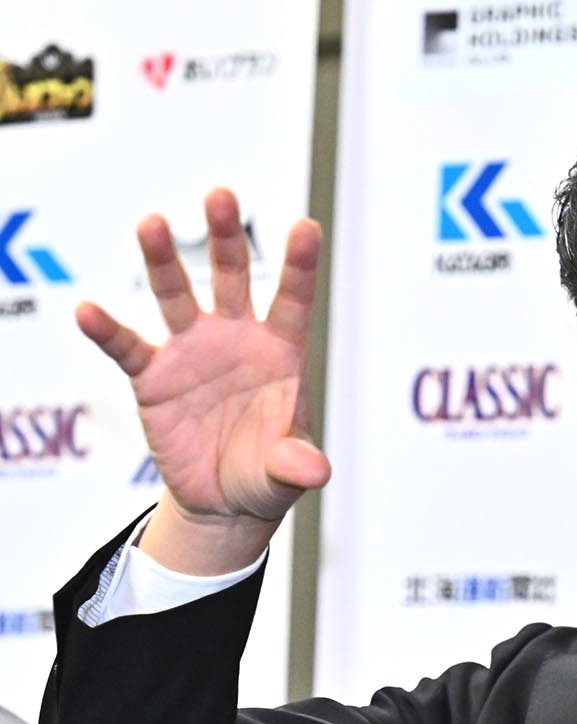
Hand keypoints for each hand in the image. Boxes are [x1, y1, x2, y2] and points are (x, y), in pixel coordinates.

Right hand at [77, 188, 329, 572]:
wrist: (224, 498)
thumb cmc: (265, 473)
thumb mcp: (286, 474)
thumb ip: (297, 464)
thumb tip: (313, 470)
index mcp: (281, 352)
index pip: (293, 301)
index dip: (300, 266)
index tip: (307, 227)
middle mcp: (236, 339)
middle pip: (233, 278)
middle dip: (226, 238)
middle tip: (221, 196)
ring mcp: (192, 352)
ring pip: (177, 296)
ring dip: (163, 261)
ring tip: (152, 223)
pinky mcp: (153, 377)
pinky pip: (128, 348)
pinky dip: (108, 330)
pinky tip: (88, 311)